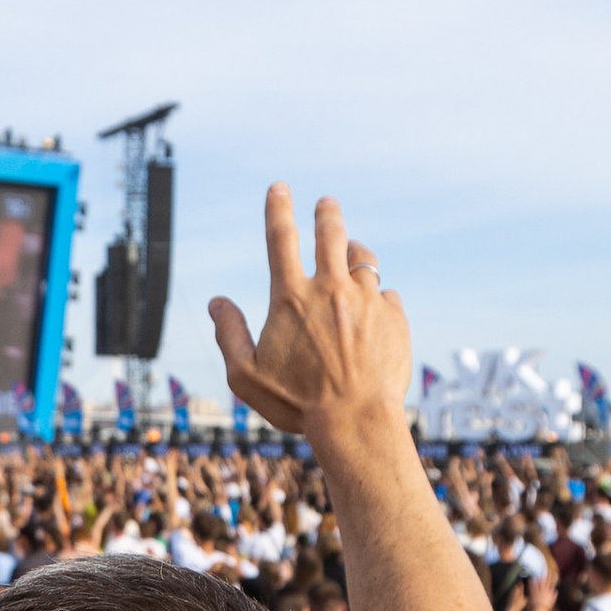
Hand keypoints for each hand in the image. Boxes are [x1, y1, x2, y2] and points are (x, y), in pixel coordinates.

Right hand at [209, 192, 411, 438]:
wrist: (357, 422)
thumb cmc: (297, 404)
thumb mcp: (246, 376)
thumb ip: (228, 334)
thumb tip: (215, 302)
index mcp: (291, 297)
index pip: (281, 237)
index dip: (278, 207)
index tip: (279, 188)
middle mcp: (330, 288)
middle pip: (330, 232)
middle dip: (327, 213)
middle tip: (327, 204)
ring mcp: (366, 299)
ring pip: (364, 258)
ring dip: (355, 251)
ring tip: (352, 253)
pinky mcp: (394, 317)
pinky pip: (386, 295)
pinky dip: (377, 298)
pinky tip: (373, 314)